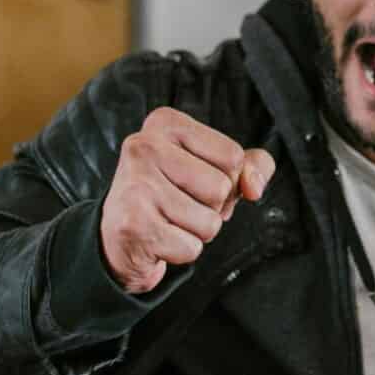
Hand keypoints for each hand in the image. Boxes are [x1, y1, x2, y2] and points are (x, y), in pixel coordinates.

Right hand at [99, 108, 277, 294]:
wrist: (120, 236)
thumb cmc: (173, 195)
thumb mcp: (215, 169)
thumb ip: (252, 166)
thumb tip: (254, 187)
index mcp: (166, 123)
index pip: (233, 156)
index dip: (227, 180)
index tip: (195, 182)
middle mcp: (144, 146)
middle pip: (222, 188)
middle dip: (213, 208)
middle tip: (180, 205)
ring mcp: (136, 185)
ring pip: (210, 222)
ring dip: (198, 232)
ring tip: (170, 221)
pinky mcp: (133, 224)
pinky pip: (191, 247)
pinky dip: (182, 251)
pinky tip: (159, 239)